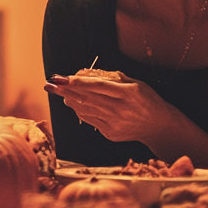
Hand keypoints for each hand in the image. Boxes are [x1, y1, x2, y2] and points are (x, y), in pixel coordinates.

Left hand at [43, 73, 183, 145]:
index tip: (62, 77)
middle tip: (49, 84)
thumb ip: (111, 78)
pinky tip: (72, 102)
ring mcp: (115, 123)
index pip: (97, 86)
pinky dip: (79, 110)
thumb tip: (83, 74)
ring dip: (69, 100)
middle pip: (87, 98)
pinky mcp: (111, 133)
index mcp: (128, 93)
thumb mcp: (135, 83)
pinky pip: (90, 120)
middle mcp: (121, 109)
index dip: (77, 82)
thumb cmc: (147, 100)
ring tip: (58, 91)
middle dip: (65, 90)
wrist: (158, 126)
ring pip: (85, 110)